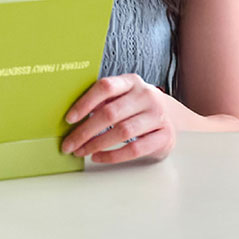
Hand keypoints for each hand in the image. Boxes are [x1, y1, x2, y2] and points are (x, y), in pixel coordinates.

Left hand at [61, 74, 175, 163]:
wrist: (169, 118)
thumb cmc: (135, 107)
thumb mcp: (121, 96)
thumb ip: (101, 101)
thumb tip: (71, 117)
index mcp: (131, 81)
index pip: (105, 87)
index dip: (85, 103)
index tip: (69, 119)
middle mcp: (146, 95)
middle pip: (111, 113)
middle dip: (85, 131)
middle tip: (69, 144)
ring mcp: (158, 115)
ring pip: (122, 132)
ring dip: (97, 144)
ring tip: (81, 151)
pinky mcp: (164, 136)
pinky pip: (135, 149)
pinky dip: (113, 155)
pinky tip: (98, 157)